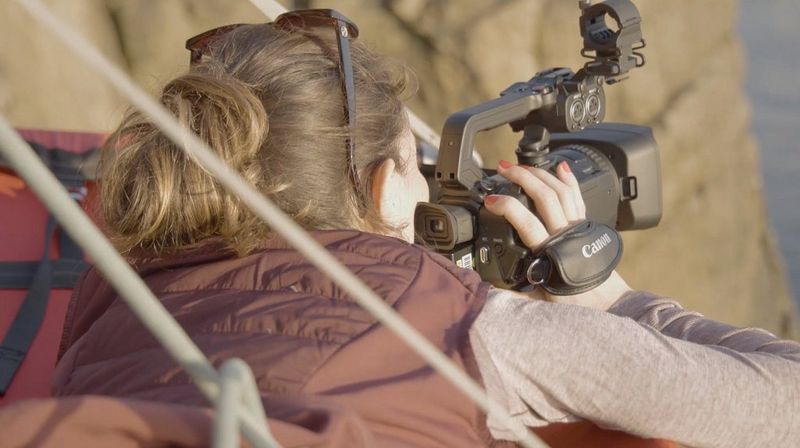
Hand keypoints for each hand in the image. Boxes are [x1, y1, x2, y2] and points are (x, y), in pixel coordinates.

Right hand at [484, 160, 630, 310]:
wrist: (607, 301)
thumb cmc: (575, 302)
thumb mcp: (540, 301)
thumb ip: (513, 297)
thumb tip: (486, 293)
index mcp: (550, 253)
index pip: (527, 223)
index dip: (508, 207)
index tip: (490, 200)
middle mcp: (565, 235)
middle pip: (544, 197)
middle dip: (522, 177)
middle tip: (503, 168)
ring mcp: (576, 226)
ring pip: (560, 191)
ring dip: (540, 173)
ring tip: (521, 165)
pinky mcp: (584, 224)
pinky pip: (576, 196)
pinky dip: (568, 179)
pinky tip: (560, 166)